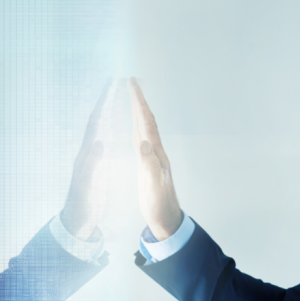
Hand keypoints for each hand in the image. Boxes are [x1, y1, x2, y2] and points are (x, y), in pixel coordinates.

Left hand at [60, 80, 114, 240]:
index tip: (112, 85)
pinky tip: (112, 125)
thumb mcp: (88, 186)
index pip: (97, 122)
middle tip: (115, 82)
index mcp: (88, 153)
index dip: (104, 103)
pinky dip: (108, 127)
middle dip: (105, 100)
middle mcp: (88, 151)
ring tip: (114, 95)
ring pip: (99, 127)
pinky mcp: (95, 165)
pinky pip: (103, 139)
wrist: (75, 222)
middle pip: (97, 119)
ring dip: (107, 110)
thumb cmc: (82, 206)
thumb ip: (93, 164)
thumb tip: (101, 141)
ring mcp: (91, 157)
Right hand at [128, 77, 182, 240]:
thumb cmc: (159, 205)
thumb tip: (142, 143)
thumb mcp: (153, 186)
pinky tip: (134, 127)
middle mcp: (155, 151)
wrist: (166, 218)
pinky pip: (141, 140)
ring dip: (138, 112)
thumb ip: (148, 164)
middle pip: (146, 120)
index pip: (146, 122)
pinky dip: (136, 128)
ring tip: (133, 97)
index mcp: (155, 152)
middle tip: (132, 82)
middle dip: (139, 100)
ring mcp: (152, 157)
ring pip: (144, 128)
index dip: (139, 102)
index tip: (132, 84)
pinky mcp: (147, 165)